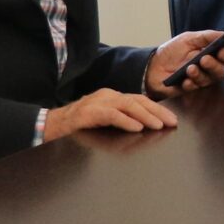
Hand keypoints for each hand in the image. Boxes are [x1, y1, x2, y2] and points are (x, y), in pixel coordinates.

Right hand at [44, 87, 178, 139]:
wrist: (52, 124)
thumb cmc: (80, 125)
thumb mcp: (104, 120)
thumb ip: (121, 119)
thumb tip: (144, 127)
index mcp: (112, 96)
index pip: (139, 100)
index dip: (157, 109)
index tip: (171, 120)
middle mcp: (107, 95)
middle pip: (137, 101)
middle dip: (157, 111)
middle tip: (172, 123)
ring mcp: (98, 102)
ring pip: (127, 105)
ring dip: (145, 116)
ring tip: (158, 125)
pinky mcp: (89, 112)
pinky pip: (111, 115)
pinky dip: (126, 121)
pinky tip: (137, 127)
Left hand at [146, 30, 223, 96]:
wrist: (153, 65)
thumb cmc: (172, 51)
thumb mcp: (188, 39)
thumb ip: (206, 37)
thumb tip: (223, 34)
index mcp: (212, 54)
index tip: (222, 52)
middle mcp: (209, 69)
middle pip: (221, 71)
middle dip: (214, 65)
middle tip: (204, 60)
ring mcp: (200, 80)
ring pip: (209, 81)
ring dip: (200, 74)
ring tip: (189, 69)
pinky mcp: (190, 90)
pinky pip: (195, 89)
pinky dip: (190, 84)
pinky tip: (184, 81)